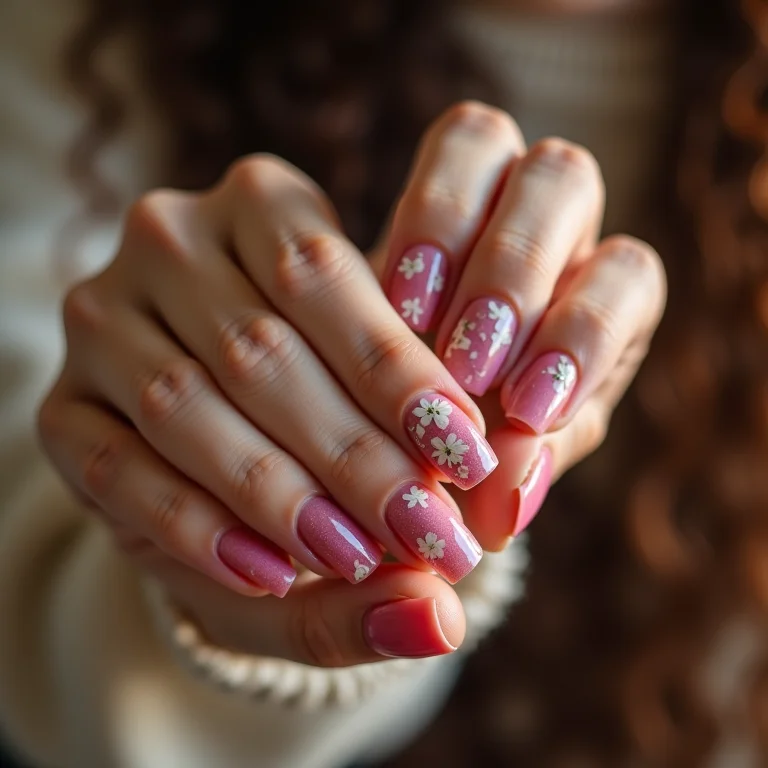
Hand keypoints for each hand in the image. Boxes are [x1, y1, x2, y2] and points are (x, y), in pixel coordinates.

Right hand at [38, 151, 502, 664]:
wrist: (225, 438)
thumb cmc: (319, 410)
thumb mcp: (373, 421)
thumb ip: (408, 509)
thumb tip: (439, 622)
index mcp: (259, 202)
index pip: (324, 272)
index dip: (398, 372)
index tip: (472, 462)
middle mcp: (167, 240)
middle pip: (258, 346)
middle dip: (354, 454)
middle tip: (431, 536)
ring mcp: (100, 320)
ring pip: (184, 404)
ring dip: (279, 495)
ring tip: (359, 560)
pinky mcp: (59, 407)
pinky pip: (118, 469)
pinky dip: (195, 528)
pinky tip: (268, 576)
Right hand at [375, 101, 666, 549]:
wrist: (390, 430)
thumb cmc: (459, 458)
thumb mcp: (497, 477)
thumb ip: (508, 482)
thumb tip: (504, 499)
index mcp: (603, 297)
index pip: (625, 278)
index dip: (585, 333)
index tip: (527, 410)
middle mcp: (550, 228)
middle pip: (563, 180)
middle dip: (513, 271)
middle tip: (468, 363)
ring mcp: (473, 193)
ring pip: (480, 139)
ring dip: (441, 223)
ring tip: (404, 313)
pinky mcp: (397, 197)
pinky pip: (390, 173)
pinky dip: (376, 232)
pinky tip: (358, 300)